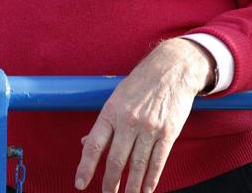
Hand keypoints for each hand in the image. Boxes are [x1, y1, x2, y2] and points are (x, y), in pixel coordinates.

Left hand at [75, 39, 212, 192]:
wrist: (171, 69)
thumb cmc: (140, 83)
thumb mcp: (116, 97)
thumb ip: (103, 123)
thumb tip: (86, 142)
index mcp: (111, 111)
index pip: (94, 145)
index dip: (86, 167)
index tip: (80, 183)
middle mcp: (129, 121)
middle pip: (116, 160)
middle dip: (110, 183)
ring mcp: (149, 128)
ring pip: (137, 166)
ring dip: (130, 187)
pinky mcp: (168, 133)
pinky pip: (158, 162)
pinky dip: (151, 179)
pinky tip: (145, 190)